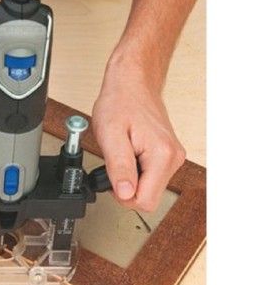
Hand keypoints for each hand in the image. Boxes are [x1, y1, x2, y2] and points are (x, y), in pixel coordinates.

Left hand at [92, 55, 185, 212]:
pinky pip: (150, 177)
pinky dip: (136, 170)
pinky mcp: (168, 155)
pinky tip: (130, 153)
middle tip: (116, 164)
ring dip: (131, 178)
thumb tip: (125, 194)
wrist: (132, 83)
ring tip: (123, 154)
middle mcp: (174, 158)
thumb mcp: (110, 135)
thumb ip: (119, 167)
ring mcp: (173, 157)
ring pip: (149, 189)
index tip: (112, 178)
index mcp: (162, 156)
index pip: (145, 202)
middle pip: (149, 198)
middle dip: (127, 188)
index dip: (122, 196)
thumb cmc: (120, 102)